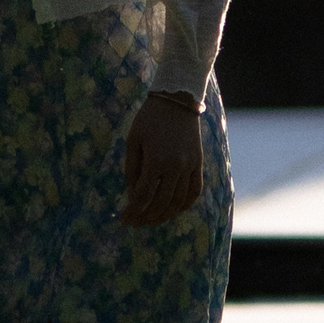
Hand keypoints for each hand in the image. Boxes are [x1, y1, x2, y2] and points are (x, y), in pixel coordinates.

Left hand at [120, 92, 202, 227]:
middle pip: (161, 203)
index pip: (143, 196)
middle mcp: (175, 166)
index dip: (133, 211)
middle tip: (135, 222)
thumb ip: (132, 170)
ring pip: (178, 201)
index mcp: (156, 160)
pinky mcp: (198, 162)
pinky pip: (194, 190)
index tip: (124, 219)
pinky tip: (174, 210)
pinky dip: (185, 204)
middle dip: (146, 217)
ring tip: (151, 219)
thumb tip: (132, 196)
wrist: (177, 99)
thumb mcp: (133, 141)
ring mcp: (190, 165)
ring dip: (164, 214)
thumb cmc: (149, 118)